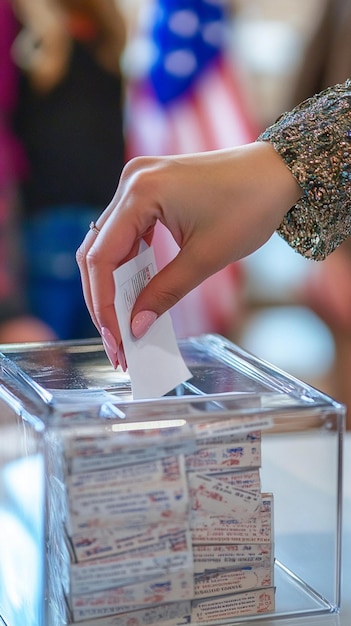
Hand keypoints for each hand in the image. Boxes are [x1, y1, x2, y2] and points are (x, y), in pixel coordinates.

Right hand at [76, 142, 301, 363]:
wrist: (276, 172)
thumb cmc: (249, 207)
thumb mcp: (206, 258)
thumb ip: (165, 292)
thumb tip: (136, 326)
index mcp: (141, 192)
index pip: (102, 258)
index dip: (103, 303)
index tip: (115, 339)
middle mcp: (131, 181)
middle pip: (97, 251)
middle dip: (103, 299)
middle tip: (115, 340)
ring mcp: (137, 182)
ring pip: (108, 243)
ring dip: (112, 283)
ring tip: (121, 322)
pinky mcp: (148, 189)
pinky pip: (126, 231)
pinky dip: (128, 263)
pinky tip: (133, 291)